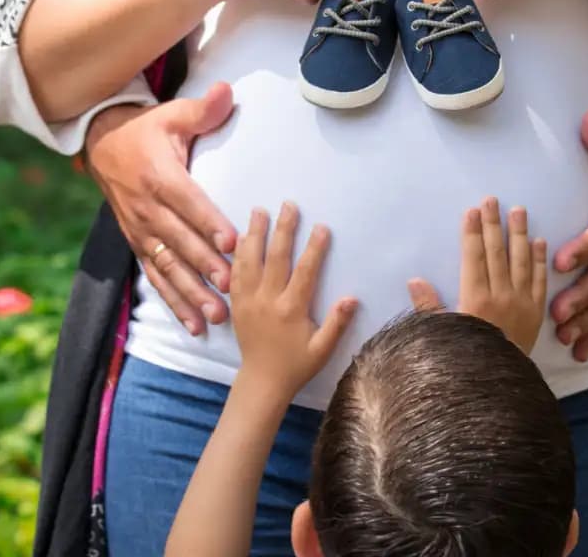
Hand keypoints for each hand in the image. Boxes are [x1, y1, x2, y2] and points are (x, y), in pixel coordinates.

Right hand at [84, 83, 238, 334]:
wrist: (101, 145)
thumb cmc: (148, 131)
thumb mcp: (171, 115)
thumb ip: (202, 109)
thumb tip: (228, 91)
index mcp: (159, 176)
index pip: (188, 203)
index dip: (208, 223)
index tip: (231, 243)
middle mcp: (147, 209)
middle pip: (179, 242)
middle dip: (205, 267)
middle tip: (231, 287)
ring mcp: (141, 232)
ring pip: (168, 267)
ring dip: (191, 294)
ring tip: (217, 316)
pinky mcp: (138, 246)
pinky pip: (156, 279)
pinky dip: (174, 303)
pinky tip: (194, 325)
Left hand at [231, 203, 357, 396]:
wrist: (262, 381)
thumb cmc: (296, 364)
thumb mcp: (322, 349)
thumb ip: (337, 323)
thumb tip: (352, 298)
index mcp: (291, 310)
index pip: (304, 272)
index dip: (314, 248)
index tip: (321, 227)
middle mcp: (267, 300)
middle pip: (276, 257)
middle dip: (283, 229)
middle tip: (289, 205)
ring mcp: (248, 300)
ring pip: (250, 260)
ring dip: (255, 233)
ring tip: (259, 211)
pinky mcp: (236, 304)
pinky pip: (235, 274)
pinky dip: (238, 254)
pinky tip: (241, 238)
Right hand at [408, 197, 548, 352]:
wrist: (497, 386)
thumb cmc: (465, 359)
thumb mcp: (441, 335)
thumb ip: (428, 307)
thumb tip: (414, 280)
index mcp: (475, 298)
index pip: (474, 257)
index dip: (472, 232)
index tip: (473, 211)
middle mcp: (501, 295)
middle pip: (497, 252)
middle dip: (494, 224)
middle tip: (493, 200)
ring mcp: (522, 302)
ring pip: (521, 261)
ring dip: (519, 234)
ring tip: (520, 210)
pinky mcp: (537, 312)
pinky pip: (540, 281)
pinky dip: (540, 260)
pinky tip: (540, 242)